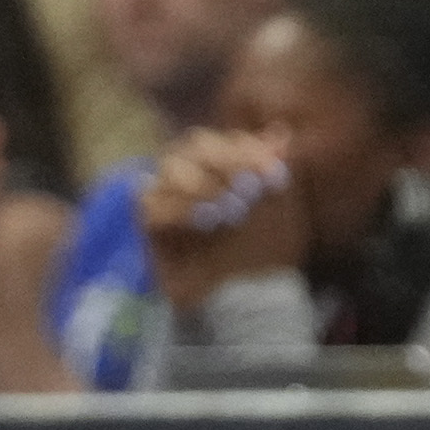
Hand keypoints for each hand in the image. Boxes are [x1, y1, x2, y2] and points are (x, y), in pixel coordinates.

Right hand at [138, 127, 308, 311]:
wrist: (243, 297)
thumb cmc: (262, 252)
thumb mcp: (281, 212)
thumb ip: (277, 171)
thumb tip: (281, 132)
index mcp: (223, 165)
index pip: (227, 141)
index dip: (248, 149)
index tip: (272, 170)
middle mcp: (192, 171)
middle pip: (195, 145)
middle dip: (225, 161)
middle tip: (247, 187)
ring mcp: (167, 192)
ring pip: (170, 166)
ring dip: (201, 182)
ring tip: (225, 207)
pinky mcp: (148, 219)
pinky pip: (150, 199)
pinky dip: (178, 206)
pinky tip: (202, 219)